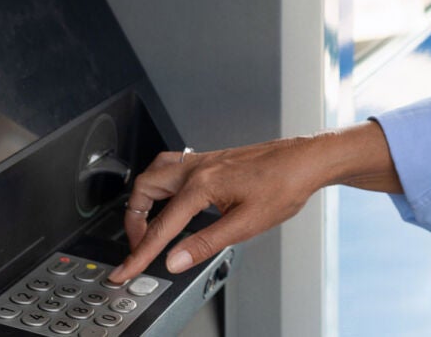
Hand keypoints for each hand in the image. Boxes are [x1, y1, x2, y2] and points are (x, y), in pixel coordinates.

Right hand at [107, 123, 400, 283]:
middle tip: (139, 246)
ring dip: (144, 198)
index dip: (139, 254)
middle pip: (144, 189)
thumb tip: (174, 260)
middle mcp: (197, 168)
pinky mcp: (212, 160)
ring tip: (148, 224)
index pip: (161, 227)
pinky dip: (161, 185)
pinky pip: (172, 167)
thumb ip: (205, 243)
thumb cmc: (284, 185)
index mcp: (201, 185)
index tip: (124, 271)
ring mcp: (203, 160)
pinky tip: (173, 201)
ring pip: (155, 172)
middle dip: (134, 220)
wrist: (305, 160)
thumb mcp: (246, 224)